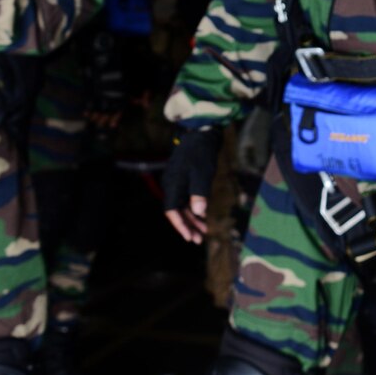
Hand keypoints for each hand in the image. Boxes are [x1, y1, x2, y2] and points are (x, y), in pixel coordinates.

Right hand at [162, 128, 220, 242]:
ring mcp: (178, 182)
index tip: (189, 237)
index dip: (180, 225)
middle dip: (187, 226)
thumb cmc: (201, 153)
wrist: (200, 134)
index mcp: (173, 185)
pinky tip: (203, 215)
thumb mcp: (202, 173)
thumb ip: (199, 192)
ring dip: (192, 219)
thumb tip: (198, 212)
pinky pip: (187, 198)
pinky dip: (194, 208)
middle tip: (198, 240)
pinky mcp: (185, 179)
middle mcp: (172, 185)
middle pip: (177, 211)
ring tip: (203, 231)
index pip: (172, 211)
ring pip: (183, 206)